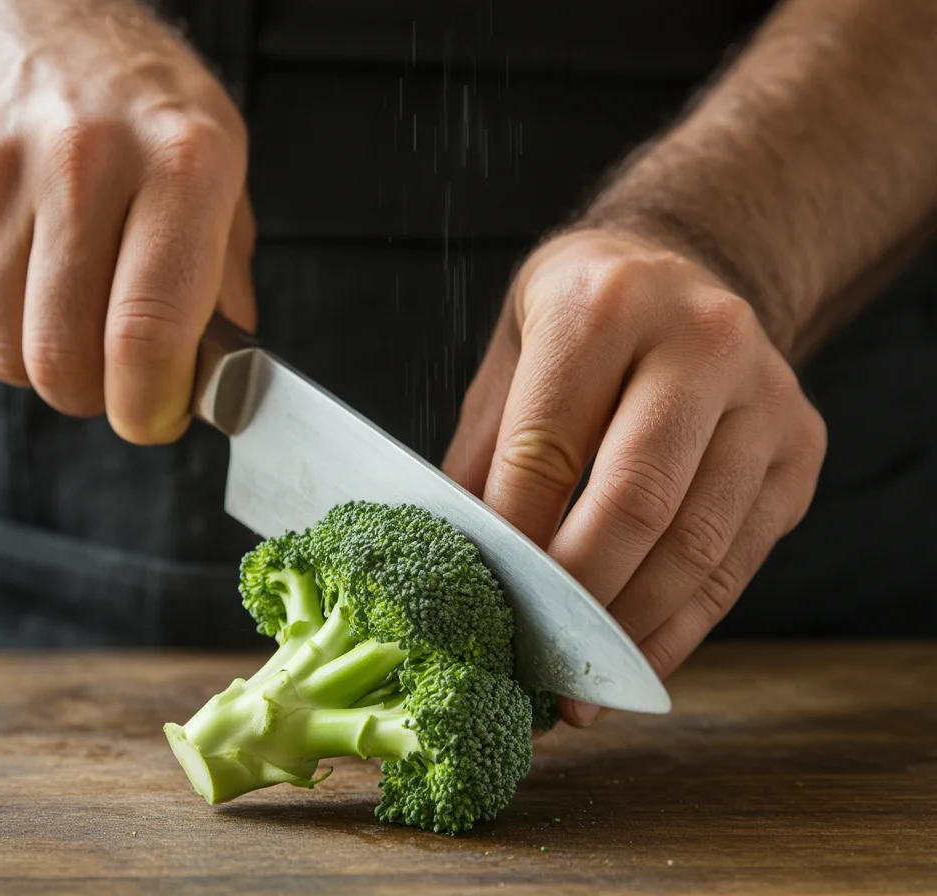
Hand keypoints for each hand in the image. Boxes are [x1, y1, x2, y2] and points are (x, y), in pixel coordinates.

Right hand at [0, 0, 253, 442]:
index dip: (150, 405)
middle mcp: (83, 162)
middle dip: (96, 395)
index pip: (148, 330)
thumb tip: (217, 376)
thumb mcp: (221, 169)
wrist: (26, 18)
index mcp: (180, 162)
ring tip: (73, 321)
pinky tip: (26, 288)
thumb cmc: (140, 106)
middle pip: (65, 358)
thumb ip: (224, 278)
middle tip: (117, 376)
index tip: (157, 418)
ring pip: (4, 352)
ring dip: (44, 366)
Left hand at [444, 229, 825, 725]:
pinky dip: (681, 624)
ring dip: (629, 628)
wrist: (683, 266)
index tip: (484, 606)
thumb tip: (460, 563)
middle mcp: (701, 340)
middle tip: (533, 661)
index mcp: (605, 305)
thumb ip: (486, 454)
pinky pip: (737, 561)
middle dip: (576, 598)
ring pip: (696, 545)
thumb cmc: (581, 317)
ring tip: (579, 683)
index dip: (512, 542)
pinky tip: (635, 657)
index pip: (547, 448)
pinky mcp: (799, 448)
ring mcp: (764, 396)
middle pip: (634, 501)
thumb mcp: (514, 355)